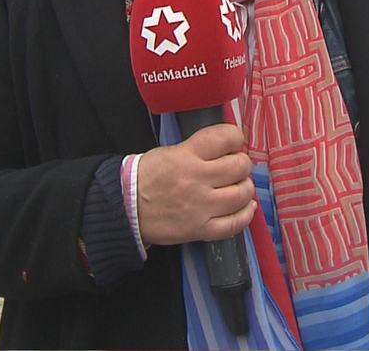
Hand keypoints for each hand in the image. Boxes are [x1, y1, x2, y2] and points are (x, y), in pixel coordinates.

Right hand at [136, 123, 255, 244]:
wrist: (123, 208)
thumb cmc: (147, 178)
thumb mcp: (170, 151)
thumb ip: (201, 148)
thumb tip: (231, 148)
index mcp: (186, 156)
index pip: (226, 138)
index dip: (236, 139)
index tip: (234, 144)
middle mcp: (195, 180)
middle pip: (240, 166)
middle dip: (241, 165)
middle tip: (234, 168)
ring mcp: (199, 207)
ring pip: (242, 194)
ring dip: (244, 188)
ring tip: (236, 187)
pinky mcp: (199, 229)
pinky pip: (235, 223)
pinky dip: (245, 214)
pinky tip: (243, 207)